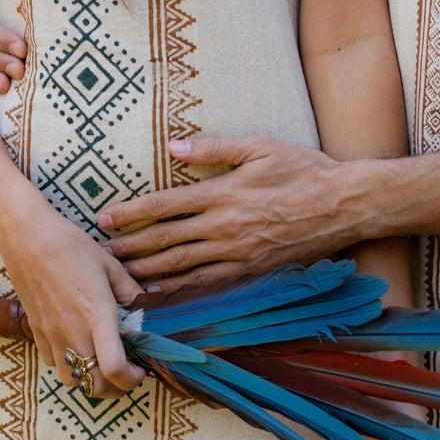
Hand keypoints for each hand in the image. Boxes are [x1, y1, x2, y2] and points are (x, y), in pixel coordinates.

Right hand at [0, 202, 145, 400]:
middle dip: (117, 388)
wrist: (28, 240)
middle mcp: (74, 332)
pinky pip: (53, 363)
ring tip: (102, 363)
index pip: (114, 368)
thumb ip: (130, 291)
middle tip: (128, 373)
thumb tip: (145, 307)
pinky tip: (77, 346)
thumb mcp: (110, 264)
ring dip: (91, 380)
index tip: (141, 370)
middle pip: (96, 385)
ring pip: (72, 381)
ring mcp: (52, 336)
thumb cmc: (72, 247)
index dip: (131, 379)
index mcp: (98, 315)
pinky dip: (69, 365)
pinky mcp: (36, 333)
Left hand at [96, 135, 358, 290]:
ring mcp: (236, 254)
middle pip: (165, 241)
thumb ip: (215, 147)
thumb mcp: (259, 146)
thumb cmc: (303, 169)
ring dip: (145, 273)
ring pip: (180, 267)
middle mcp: (224, 227)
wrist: (343, 204)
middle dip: (128, 249)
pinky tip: (159, 294)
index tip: (105, 218)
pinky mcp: (249, 271)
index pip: (165, 205)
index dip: (132, 213)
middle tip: (96, 257)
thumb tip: (174, 145)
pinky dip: (178, 290)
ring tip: (116, 278)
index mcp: (223, 193)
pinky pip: (206, 284)